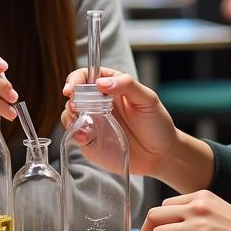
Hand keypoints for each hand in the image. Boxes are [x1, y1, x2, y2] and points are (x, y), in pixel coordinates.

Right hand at [61, 68, 178, 176]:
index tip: (73, 87)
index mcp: (110, 86)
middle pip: (73, 93)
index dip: (76, 79)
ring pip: (69, 113)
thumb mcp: (147, 99)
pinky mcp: (89, 140)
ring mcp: (92, 121)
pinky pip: (74, 133)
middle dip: (70, 96)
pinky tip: (85, 137)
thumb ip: (126, 85)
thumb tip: (101, 82)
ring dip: (70, 115)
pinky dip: (74, 133)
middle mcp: (97, 102)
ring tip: (80, 120)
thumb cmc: (156, 123)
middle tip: (75, 104)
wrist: (160, 155)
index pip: (87, 75)